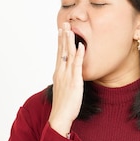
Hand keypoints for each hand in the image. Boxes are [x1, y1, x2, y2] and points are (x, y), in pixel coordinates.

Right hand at [48, 22, 85, 137]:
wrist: (59, 116)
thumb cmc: (63, 106)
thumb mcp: (63, 90)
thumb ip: (65, 80)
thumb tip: (68, 76)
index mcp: (58, 74)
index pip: (59, 54)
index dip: (60, 42)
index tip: (61, 31)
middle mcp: (61, 72)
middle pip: (62, 51)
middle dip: (63, 37)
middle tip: (65, 24)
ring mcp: (67, 76)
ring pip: (68, 55)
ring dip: (70, 41)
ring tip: (71, 30)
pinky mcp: (74, 81)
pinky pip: (77, 65)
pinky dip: (79, 54)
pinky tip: (82, 45)